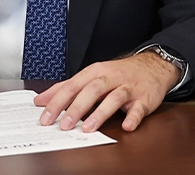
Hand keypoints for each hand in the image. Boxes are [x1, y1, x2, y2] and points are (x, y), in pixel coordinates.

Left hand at [34, 51, 179, 132]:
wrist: (153, 65)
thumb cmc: (118, 73)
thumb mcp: (92, 75)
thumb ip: (67, 87)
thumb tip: (41, 100)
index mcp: (95, 72)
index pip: (73, 85)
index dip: (58, 101)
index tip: (45, 117)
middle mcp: (111, 77)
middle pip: (92, 90)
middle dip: (77, 107)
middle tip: (64, 125)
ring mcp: (129, 87)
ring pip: (114, 97)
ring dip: (101, 113)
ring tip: (89, 128)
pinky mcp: (144, 98)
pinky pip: (139, 108)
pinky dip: (133, 117)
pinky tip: (126, 125)